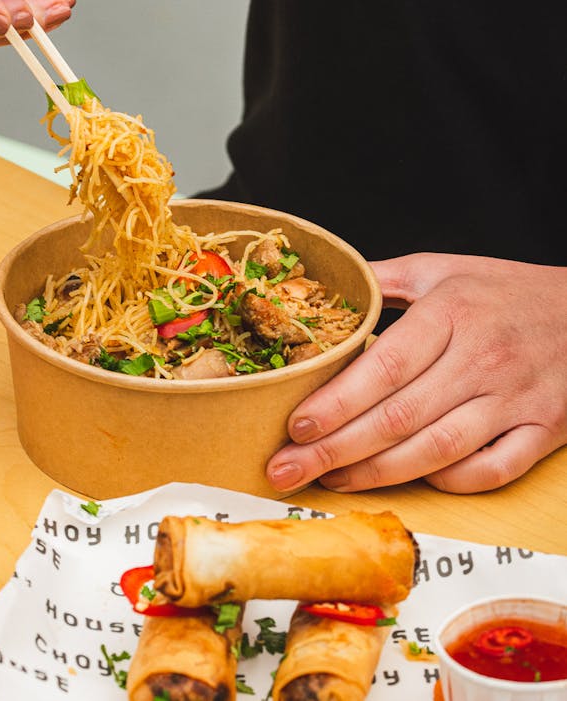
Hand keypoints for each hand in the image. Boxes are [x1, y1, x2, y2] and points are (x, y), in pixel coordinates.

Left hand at [266, 253, 566, 493]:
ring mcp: (515, 399)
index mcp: (452, 313)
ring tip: (329, 480)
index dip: (336, 402)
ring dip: (375, 473)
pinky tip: (408, 479)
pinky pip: (489, 471)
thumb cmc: (508, 291)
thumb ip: (383, 281)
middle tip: (285, 469)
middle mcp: (482, 359)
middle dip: (334, 450)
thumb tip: (320, 289)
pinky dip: (447, 482)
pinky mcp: (542, 430)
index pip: (384, 367)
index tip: (295, 425)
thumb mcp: (444, 269)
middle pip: (397, 417)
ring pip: (435, 451)